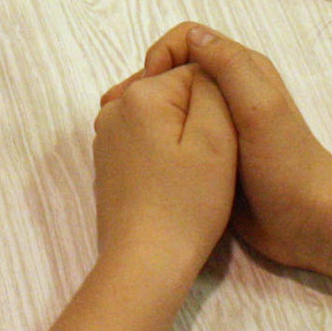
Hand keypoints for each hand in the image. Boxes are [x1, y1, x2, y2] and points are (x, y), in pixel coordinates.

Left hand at [90, 62, 237, 296]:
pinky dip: (164, 151)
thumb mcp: (216, 139)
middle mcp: (115, 107)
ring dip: (182, 135)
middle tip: (213, 159)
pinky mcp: (108, 161)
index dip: (220, 105)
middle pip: (174, 91)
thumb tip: (206, 68)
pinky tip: (176, 181)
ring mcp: (106, 135)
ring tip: (197, 172)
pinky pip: (144, 137)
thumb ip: (213, 88)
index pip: (196, 72)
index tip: (225, 141)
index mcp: (141, 94)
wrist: (146, 262)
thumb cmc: (187, 203)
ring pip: (160, 115)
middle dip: (199, 116)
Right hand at [130, 24, 331, 289]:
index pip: (188, 41)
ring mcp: (220, 128)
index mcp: (242, 71)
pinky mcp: (213, 158)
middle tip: (116, 116)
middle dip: (145, 87)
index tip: (148, 89)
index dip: (162, 55)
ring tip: (119, 140)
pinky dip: (156, 143)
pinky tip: (139, 161)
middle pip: (176, 73)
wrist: (307, 222)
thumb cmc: (283, 162)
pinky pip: (178, 139)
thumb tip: (191, 36)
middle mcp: (229, 93)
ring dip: (146, 117)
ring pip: (173, 108)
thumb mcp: (259, 107)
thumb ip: (230, 68)